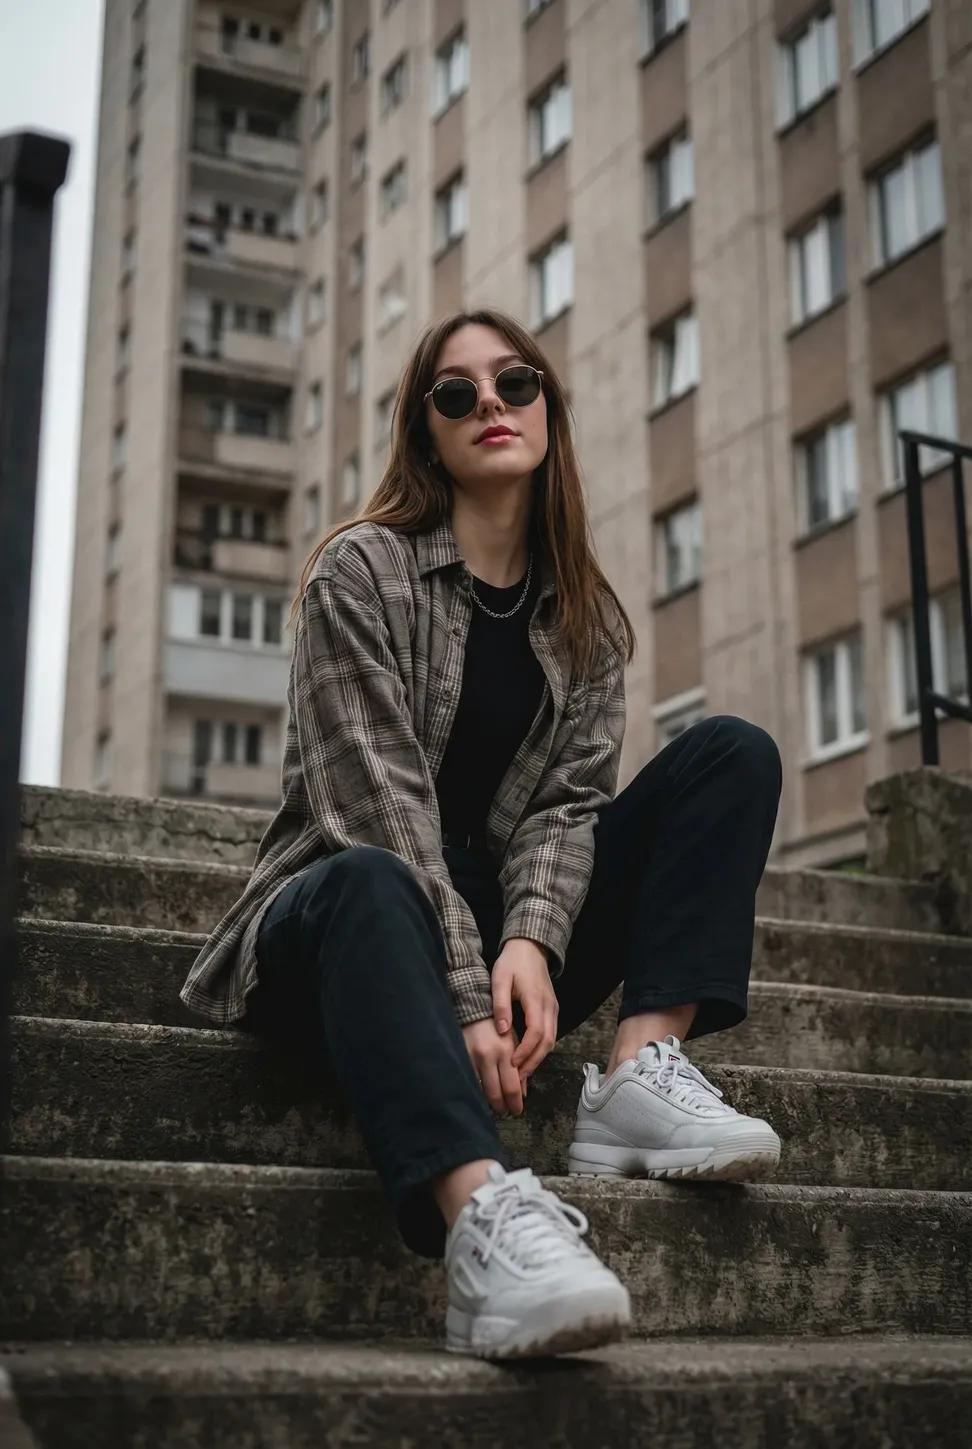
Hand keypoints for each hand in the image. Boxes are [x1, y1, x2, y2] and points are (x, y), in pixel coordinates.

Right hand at [461, 1016, 525, 1116]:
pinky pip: (470, 1082)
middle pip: (498, 1093)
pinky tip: (481, 1094)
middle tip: (506, 1111)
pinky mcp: (461, 1058)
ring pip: (483, 1091)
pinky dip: (477, 1091)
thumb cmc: (495, 1026)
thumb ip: (519, 1065)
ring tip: (496, 1106)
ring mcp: (473, 1058)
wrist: (472, 1009)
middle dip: (503, 1107)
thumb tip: (522, 1091)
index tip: (517, 1110)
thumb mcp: (512, 1041)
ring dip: (490, 1102)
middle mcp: (490, 1055)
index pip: (513, 1086)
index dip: (515, 1103)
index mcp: (506, 1050)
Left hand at [491, 938, 557, 1084]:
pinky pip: (550, 1034)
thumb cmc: (512, 962)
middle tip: (518, 1078)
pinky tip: (527, 1057)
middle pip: (548, 1041)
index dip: (526, 1051)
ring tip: (522, 1073)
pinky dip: (540, 1049)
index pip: (537, 1032)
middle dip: (534, 1062)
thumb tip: (502, 1031)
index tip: (513, 1064)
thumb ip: (500, 1005)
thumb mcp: (499, 979)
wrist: (530, 947)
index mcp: (535, 999)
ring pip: (551, 1040)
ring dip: (538, 1058)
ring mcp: (553, 1008)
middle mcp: (549, 1006)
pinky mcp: (552, 1009)